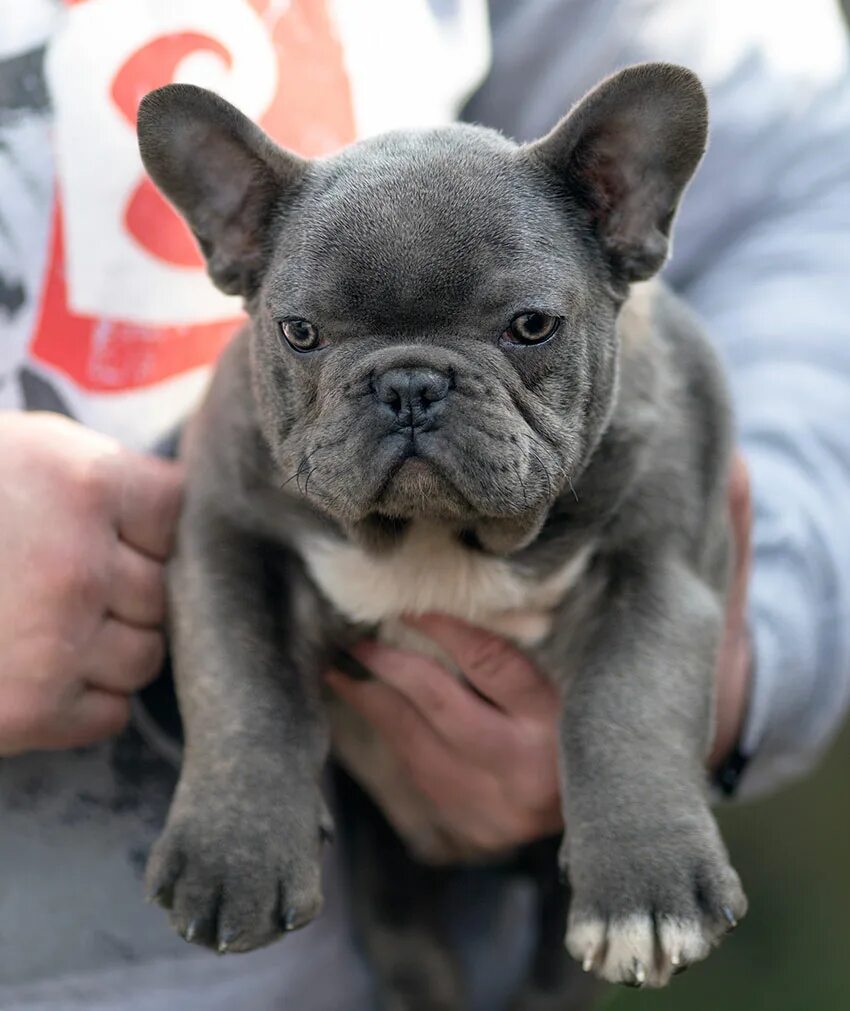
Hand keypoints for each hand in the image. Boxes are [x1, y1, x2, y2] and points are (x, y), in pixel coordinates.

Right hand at [0, 412, 182, 755]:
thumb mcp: (23, 449)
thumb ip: (99, 476)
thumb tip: (166, 515)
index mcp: (84, 485)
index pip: (178, 513)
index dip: (149, 527)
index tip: (118, 531)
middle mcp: (81, 565)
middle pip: (166, 591)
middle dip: (128, 588)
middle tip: (72, 581)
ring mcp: (57, 644)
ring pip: (147, 656)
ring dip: (112, 645)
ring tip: (53, 626)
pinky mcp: (28, 713)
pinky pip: (110, 714)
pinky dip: (87, 699)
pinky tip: (42, 670)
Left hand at [328, 455, 752, 857]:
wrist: (646, 801)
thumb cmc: (648, 696)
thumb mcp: (684, 636)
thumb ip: (711, 558)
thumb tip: (741, 467)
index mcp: (570, 722)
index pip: (495, 667)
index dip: (444, 627)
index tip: (406, 591)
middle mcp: (529, 770)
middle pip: (443, 706)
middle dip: (394, 662)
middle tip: (355, 618)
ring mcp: (494, 804)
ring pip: (417, 741)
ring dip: (373, 695)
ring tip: (340, 651)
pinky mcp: (470, 825)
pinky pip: (412, 772)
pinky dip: (379, 730)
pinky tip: (352, 691)